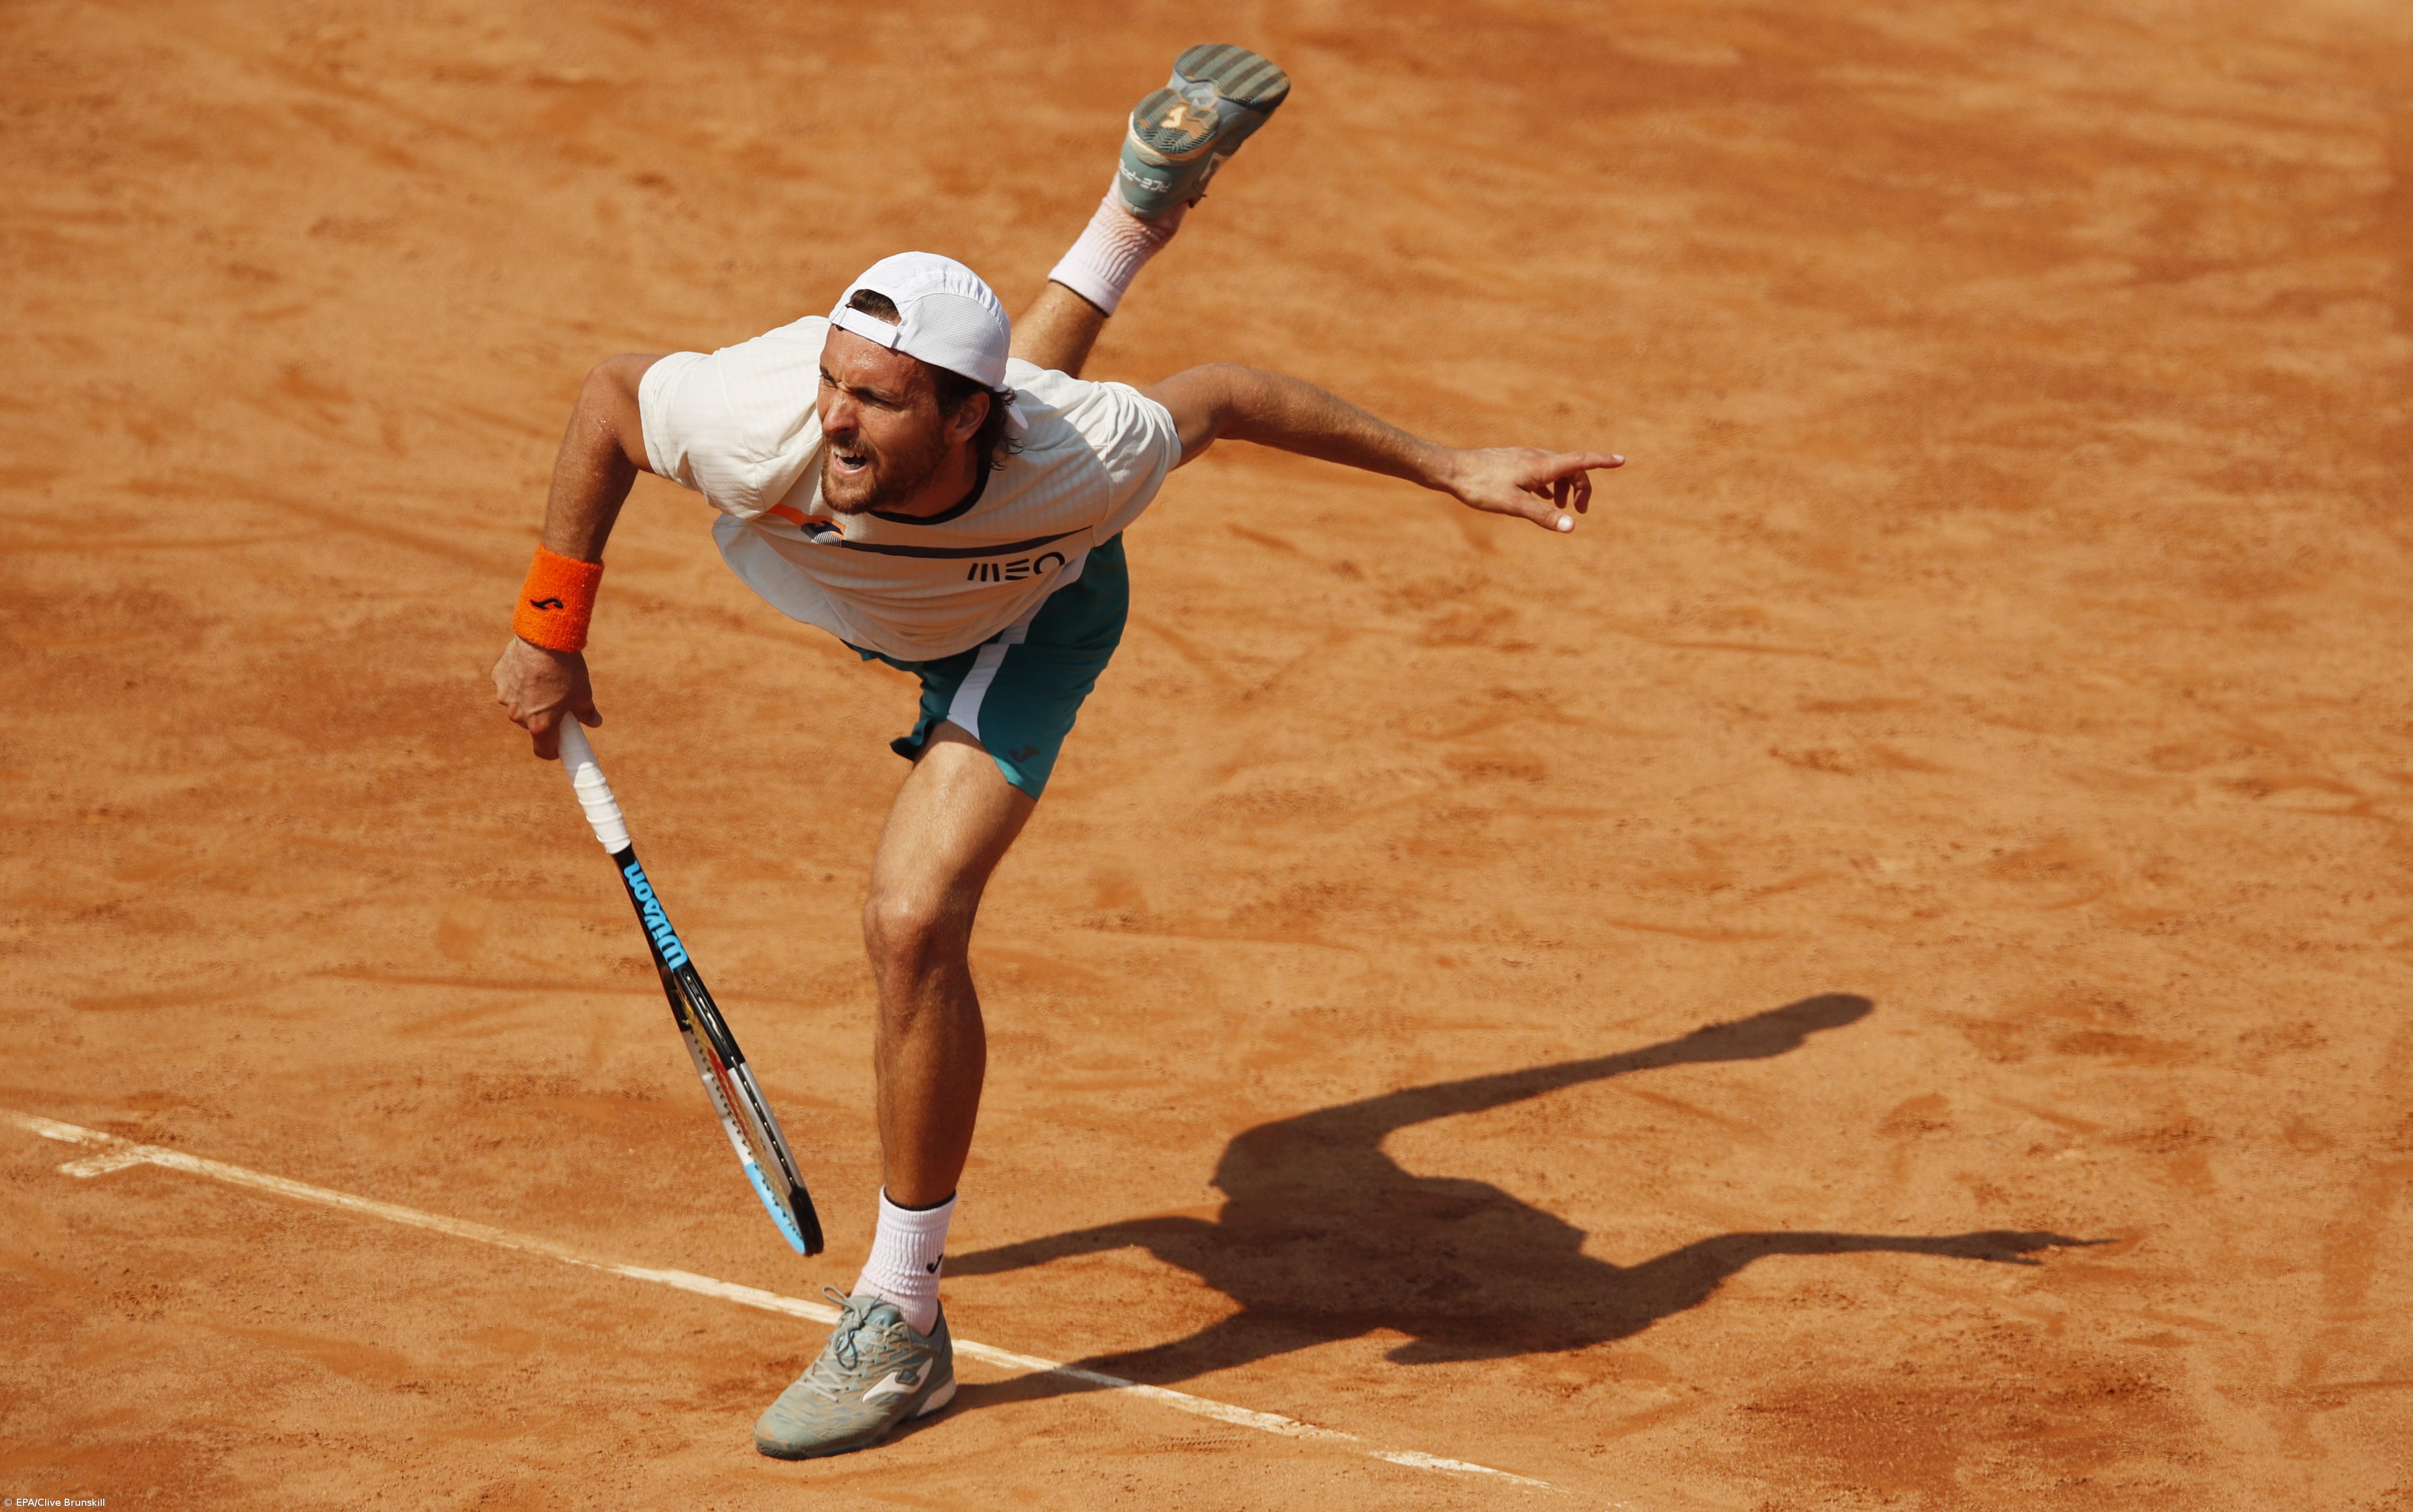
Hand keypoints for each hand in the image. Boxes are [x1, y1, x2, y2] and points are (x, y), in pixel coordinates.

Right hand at [492, 638, 598, 760]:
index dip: (553, 750)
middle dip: (542, 717)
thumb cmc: (566, 668)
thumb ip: (586, 712)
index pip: (544, 751)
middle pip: (531, 725)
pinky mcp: (498, 678)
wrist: (545, 637)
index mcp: (541, 725)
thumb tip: (594, 721)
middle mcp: (518, 715)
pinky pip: (509, 685)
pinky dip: (518, 681)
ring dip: (529, 698)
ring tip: (544, 679)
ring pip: (518, 704)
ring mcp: (505, 697)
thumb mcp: (582, 692)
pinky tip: (531, 667)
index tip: (560, 745)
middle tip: (557, 702)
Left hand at [1439, 448, 1623, 531]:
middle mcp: (1536, 458)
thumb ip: (1542, 515)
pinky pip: (1540, 471)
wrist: (1452, 470)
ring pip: (1555, 469)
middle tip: (1581, 511)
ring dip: (1564, 487)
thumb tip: (1572, 526)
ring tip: (1559, 508)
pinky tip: (1541, 497)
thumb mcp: (1513, 505)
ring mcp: (1524, 459)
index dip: (1602, 461)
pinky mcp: (1513, 463)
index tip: (1622, 460)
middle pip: (1571, 467)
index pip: (1580, 460)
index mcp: (1541, 466)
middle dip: (1581, 487)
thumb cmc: (1480, 486)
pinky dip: (1548, 484)